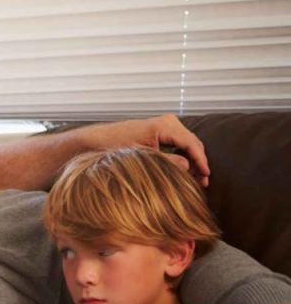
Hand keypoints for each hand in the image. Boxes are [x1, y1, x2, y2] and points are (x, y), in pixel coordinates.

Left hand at [82, 114, 209, 185]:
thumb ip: (166, 162)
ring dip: (192, 160)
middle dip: (199, 162)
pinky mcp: (160, 130)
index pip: (191, 143)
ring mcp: (165, 124)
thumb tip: (188, 167)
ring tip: (196, 179)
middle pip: (193, 143)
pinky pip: (179, 143)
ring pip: (187, 144)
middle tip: (203, 182)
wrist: (98, 139)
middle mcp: (168, 121)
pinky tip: (184, 170)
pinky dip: (184, 155)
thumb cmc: (115, 147)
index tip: (206, 177)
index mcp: (164, 125)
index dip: (201, 161)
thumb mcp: (141, 157)